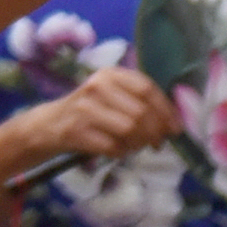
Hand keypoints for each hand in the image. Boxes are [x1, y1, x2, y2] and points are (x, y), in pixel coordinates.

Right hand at [38, 66, 178, 163]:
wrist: (51, 123)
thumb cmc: (91, 110)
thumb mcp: (112, 95)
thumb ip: (139, 101)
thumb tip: (174, 122)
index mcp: (110, 74)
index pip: (146, 88)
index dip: (166, 110)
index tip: (175, 128)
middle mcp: (97, 86)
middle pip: (141, 112)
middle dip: (156, 132)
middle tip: (158, 143)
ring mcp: (85, 108)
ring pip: (130, 130)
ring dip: (139, 143)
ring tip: (137, 146)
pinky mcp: (77, 131)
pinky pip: (113, 147)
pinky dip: (122, 152)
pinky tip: (118, 150)